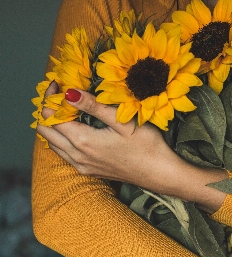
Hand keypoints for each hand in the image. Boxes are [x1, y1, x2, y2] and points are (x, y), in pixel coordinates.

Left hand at [36, 83, 227, 212]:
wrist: (160, 174)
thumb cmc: (147, 146)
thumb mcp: (122, 122)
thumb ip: (94, 106)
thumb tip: (69, 93)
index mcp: (83, 141)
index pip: (51, 116)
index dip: (50, 97)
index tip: (59, 81)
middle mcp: (77, 156)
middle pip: (46, 132)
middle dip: (48, 110)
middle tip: (60, 93)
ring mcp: (82, 166)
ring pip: (53, 144)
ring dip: (53, 125)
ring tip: (66, 108)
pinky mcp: (89, 171)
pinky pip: (64, 153)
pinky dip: (62, 139)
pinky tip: (75, 129)